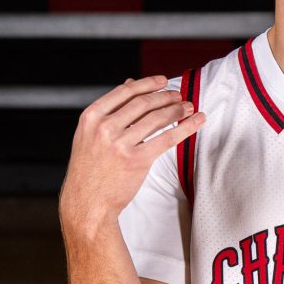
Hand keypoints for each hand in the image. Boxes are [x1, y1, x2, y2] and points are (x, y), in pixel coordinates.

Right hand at [59, 75, 203, 230]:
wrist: (87, 202)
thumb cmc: (90, 170)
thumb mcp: (90, 135)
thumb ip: (110, 110)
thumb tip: (130, 83)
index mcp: (92, 117)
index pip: (125, 92)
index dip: (147, 84)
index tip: (162, 81)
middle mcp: (105, 127)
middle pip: (143, 103)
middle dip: (165, 97)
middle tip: (179, 96)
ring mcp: (121, 144)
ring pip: (156, 118)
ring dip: (177, 110)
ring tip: (188, 107)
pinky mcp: (137, 160)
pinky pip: (167, 138)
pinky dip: (186, 128)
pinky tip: (196, 121)